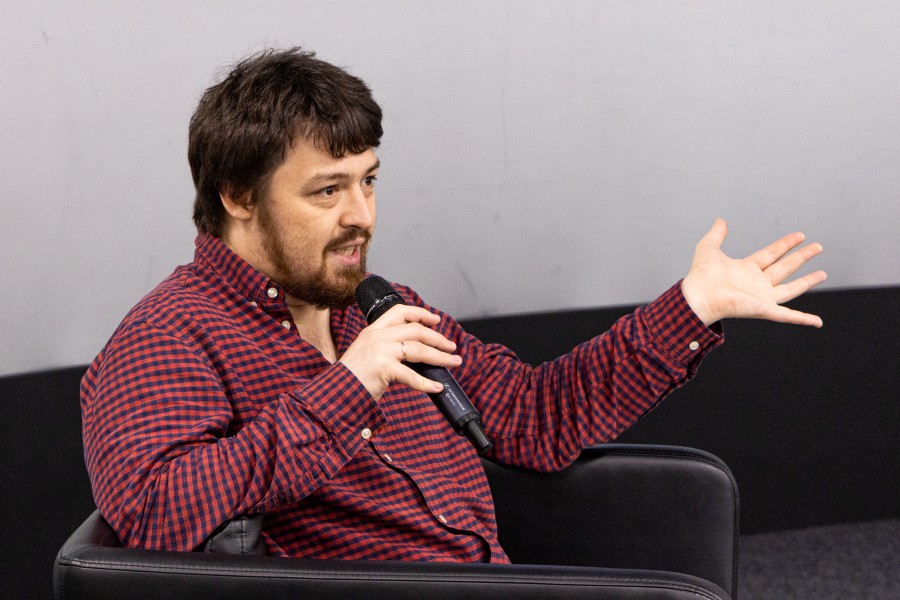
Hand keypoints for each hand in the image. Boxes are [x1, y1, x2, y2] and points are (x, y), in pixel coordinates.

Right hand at [339, 305, 461, 399]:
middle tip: (452, 347)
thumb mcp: (367, 353)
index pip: (400, 311)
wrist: (335, 393)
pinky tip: (437, 387)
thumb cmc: (352, 377)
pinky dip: (427, 383)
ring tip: (453, 362)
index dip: (420, 314)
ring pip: (418, 349)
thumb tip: (416, 352)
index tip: (436, 320)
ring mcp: (380, 351)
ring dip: (440, 357)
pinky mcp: (383, 368)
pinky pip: (412, 376)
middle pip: (416, 330)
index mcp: (373, 330)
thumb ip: (387, 348)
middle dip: (438, 338)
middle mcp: (377, 336)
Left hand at [681, 218, 826, 326]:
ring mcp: (762, 297)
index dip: (786, 244)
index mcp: (746, 269)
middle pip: (785, 268)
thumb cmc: (701, 275)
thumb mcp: (709, 248)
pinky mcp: (764, 309)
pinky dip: (803, 319)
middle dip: (802, 257)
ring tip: (823, 273)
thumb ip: (716, 234)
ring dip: (807, 281)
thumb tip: (720, 220)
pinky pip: (788, 316)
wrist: (699, 295)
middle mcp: (756, 283)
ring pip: (791, 289)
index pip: (771, 254)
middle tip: (818, 246)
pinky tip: (818, 322)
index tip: (800, 235)